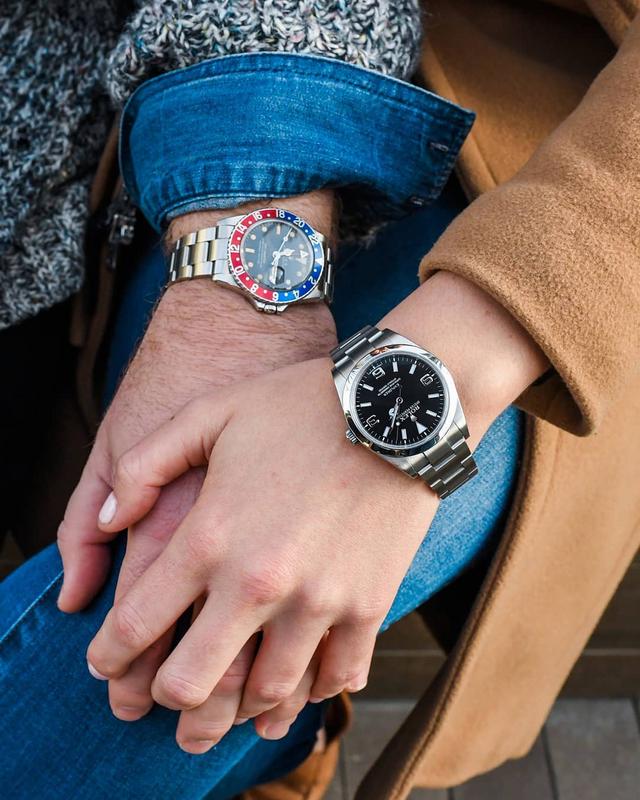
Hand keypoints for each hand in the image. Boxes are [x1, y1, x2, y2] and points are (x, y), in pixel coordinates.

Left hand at [86, 359, 443, 751]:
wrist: (395, 409)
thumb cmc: (298, 405)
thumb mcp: (210, 413)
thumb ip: (145, 465)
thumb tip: (108, 521)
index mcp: (210, 537)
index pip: (138, 623)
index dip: (109, 655)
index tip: (105, 666)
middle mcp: (258, 582)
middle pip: (193, 683)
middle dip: (167, 703)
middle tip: (161, 704)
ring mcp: (318, 600)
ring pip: (266, 694)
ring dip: (240, 713)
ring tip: (231, 717)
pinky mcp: (369, 605)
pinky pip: (337, 677)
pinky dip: (312, 692)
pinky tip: (300, 688)